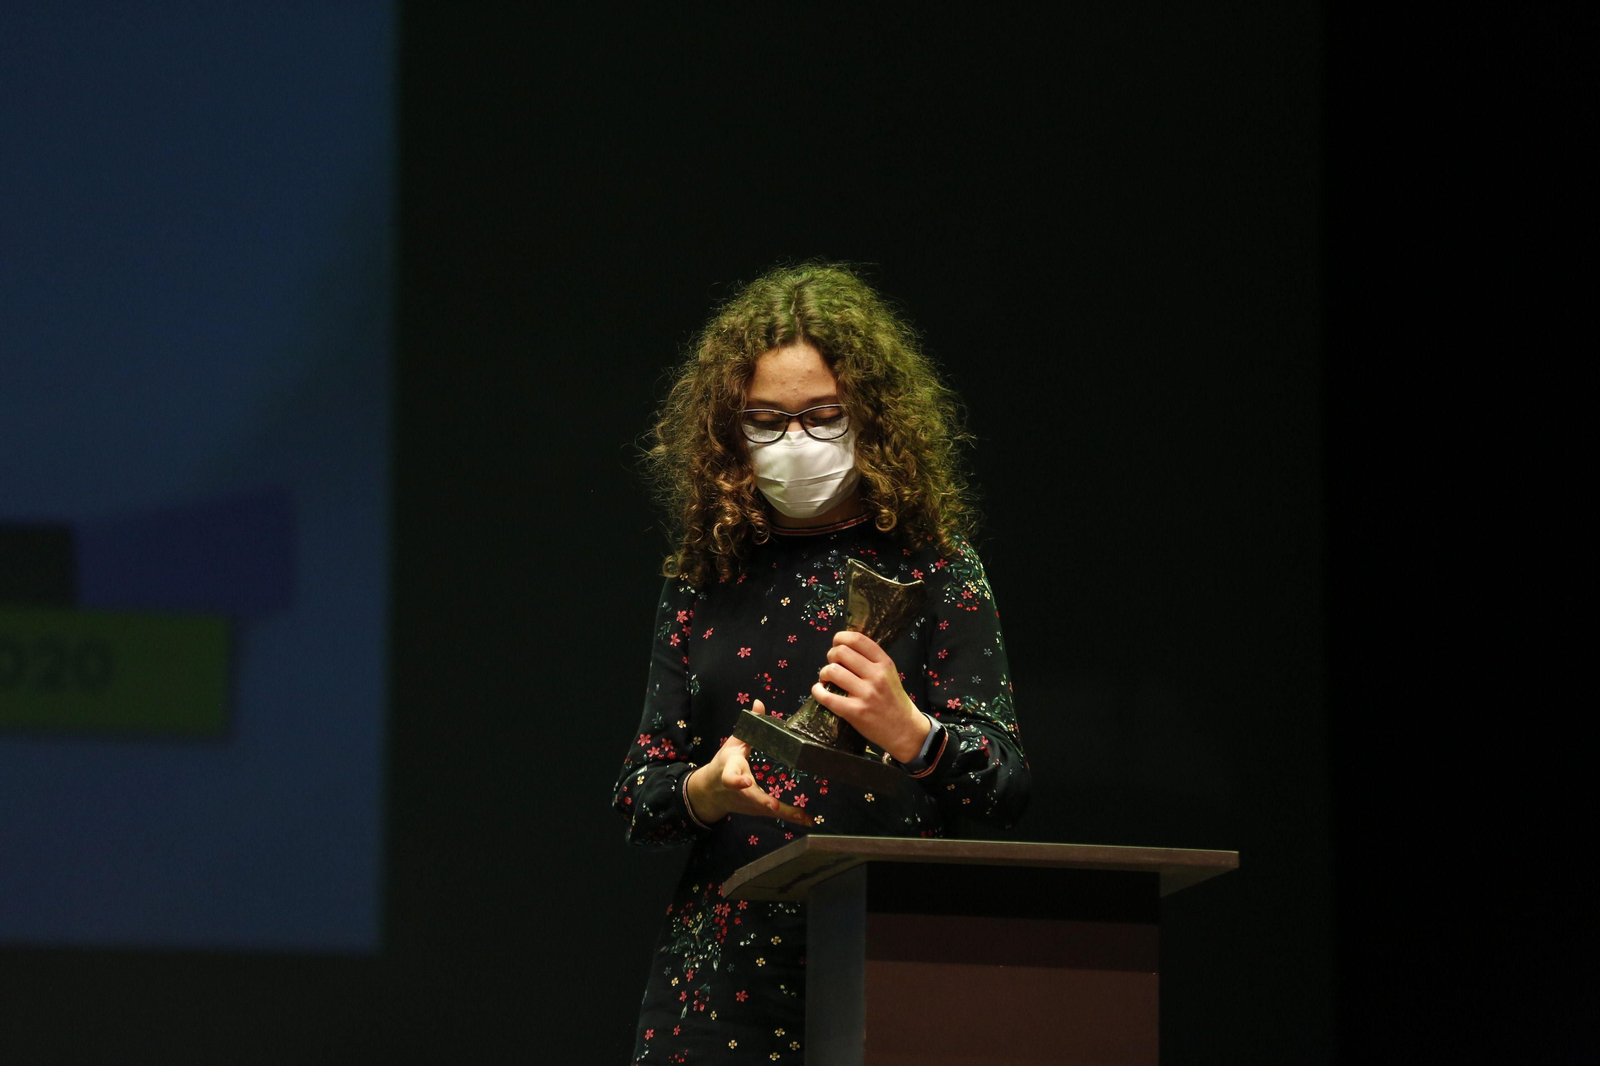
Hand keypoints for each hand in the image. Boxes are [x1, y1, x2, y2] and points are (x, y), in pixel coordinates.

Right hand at [686, 701, 813, 826]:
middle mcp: (739, 789)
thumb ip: (749, 724)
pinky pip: (776, 813)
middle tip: (774, 806)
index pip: (730, 776)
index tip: (746, 781)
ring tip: (802, 816)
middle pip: (750, 797)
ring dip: (784, 812)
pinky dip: (791, 817)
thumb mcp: (734, 743)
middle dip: (762, 801)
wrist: (712, 791)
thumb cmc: (726, 763)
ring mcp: (749, 801)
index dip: (737, 780)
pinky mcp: (758, 808)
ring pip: (765, 808)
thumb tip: (760, 702)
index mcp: (731, 769)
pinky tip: (807, 820)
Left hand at [813, 631, 930, 763]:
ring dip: (824, 673)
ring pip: (832, 671)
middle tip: (832, 665)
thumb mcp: (890, 674)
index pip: (857, 639)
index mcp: (885, 663)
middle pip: (841, 652)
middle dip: (830, 656)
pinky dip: (817, 691)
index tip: (836, 643)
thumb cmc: (893, 700)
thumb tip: (843, 648)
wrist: (904, 730)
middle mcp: (876, 676)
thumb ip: (871, 661)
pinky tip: (819, 690)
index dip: (841, 637)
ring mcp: (866, 694)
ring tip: (827, 679)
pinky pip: (827, 697)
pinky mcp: (855, 712)